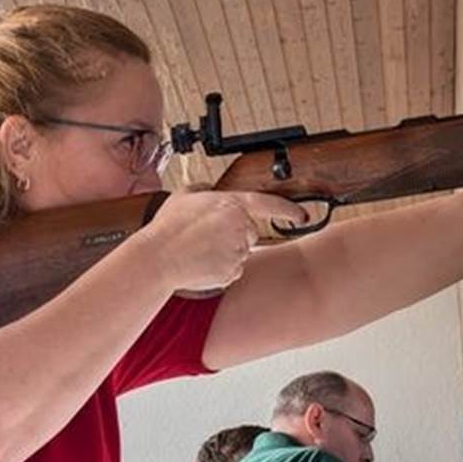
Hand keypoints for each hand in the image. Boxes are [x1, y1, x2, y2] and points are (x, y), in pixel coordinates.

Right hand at [143, 190, 308, 293]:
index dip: (289, 210)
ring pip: (240, 254)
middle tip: (206, 239)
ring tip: (198, 251)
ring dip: (224, 254)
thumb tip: (207, 189)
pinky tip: (200, 265)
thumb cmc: (168, 229)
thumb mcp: (183, 197)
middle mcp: (240, 227)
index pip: (270, 204)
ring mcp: (239, 251)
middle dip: (233, 236)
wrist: (160, 258)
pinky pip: (231, 272)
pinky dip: (219, 270)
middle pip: (249, 233)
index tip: (302, 216)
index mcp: (232, 204)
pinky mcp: (232, 272)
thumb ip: (201, 189)